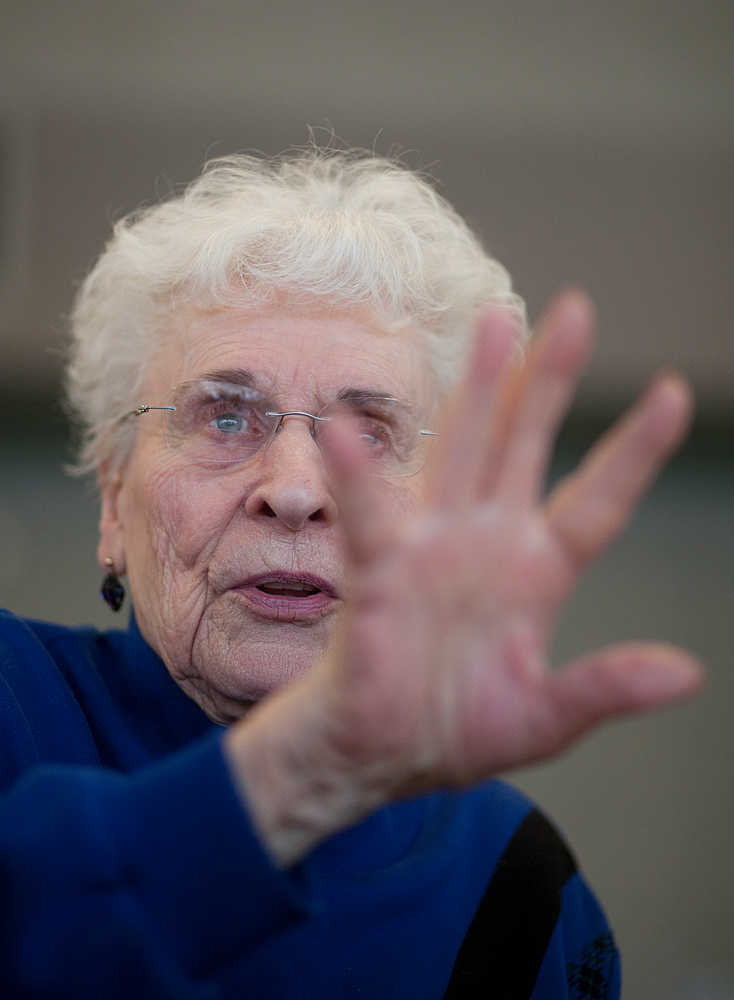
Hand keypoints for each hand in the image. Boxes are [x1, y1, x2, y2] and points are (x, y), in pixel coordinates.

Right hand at [226, 290, 702, 864]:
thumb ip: (604, 688)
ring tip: (495, 322)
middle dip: (547, 379)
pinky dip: (357, 475)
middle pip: (524, 444)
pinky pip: (370, 514)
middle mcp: (487, 540)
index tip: (674, 392)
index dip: (634, 449)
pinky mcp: (380, 565)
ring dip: (477, 389)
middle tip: (573, 310)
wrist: (378, 754)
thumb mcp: (544, 717)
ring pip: (460, 450)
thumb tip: (687, 671)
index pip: (596, 500)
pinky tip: (344, 432)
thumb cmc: (455, 731)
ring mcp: (433, 544)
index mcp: (537, 571)